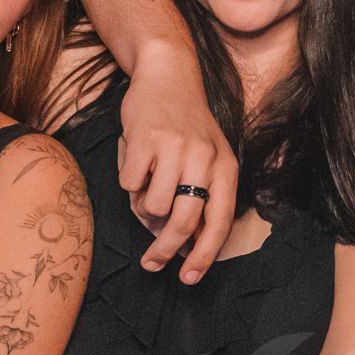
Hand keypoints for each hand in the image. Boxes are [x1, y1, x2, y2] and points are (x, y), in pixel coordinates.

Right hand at [118, 43, 240, 283]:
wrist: (168, 76)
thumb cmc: (185, 126)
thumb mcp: (205, 159)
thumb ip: (196, 199)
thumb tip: (175, 243)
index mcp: (226, 167)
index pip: (219, 222)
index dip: (205, 256)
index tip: (189, 278)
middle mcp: (205, 158)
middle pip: (183, 222)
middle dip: (165, 250)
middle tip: (151, 264)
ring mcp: (176, 148)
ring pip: (152, 206)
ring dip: (143, 206)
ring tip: (146, 182)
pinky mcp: (146, 139)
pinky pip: (130, 183)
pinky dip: (128, 180)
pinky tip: (137, 159)